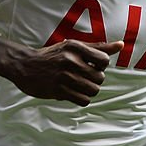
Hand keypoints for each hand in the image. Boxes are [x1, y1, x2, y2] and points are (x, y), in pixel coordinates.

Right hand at [2, 39, 123, 106]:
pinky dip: (82, 99)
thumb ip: (97, 47)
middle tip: (83, 78)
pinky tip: (74, 93)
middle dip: (95, 80)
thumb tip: (121, 45)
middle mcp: (70, 60)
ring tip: (79, 86)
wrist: (25, 65)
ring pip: (93, 90)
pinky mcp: (58, 91)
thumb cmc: (52, 55)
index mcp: (75, 47)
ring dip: (89, 91)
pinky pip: (83, 100)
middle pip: (100, 78)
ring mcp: (64, 76)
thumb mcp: (73, 46)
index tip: (91, 66)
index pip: (104, 61)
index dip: (101, 66)